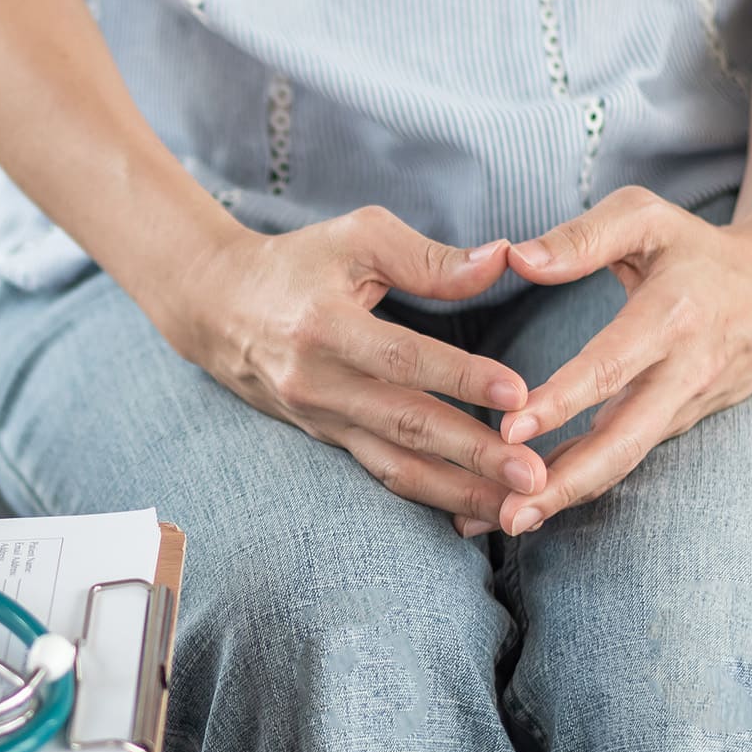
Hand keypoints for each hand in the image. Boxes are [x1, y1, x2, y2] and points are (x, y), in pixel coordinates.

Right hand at [154, 206, 546, 526]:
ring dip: (460, 492)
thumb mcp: (355, 239)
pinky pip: (383, 473)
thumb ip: (428, 257)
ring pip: (395, 466)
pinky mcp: (328, 438)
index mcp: (324, 325)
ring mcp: (321, 419)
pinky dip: (432, 496)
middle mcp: (318, 382)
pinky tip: (478, 512)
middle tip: (534, 475)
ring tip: (519, 511)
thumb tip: (502, 261)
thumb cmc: (297, 264)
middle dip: (473, 454)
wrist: (217, 309)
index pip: (400, 357)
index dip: (458, 376)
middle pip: (404, 425)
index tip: (517, 393)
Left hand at [486, 186, 751, 535]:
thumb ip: (581, 237)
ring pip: (625, 459)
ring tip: (507, 523)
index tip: (510, 427)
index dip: (563, 399)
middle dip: (567, 481)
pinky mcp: (679, 424)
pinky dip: (582, 483)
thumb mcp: (645, 217)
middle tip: (511, 513)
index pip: (613, 365)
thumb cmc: (696, 247)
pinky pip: (627, 456)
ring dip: (568, 496)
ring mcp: (686, 406)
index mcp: (673, 316)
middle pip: (626, 439)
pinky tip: (531, 505)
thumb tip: (515, 258)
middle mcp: (684, 372)